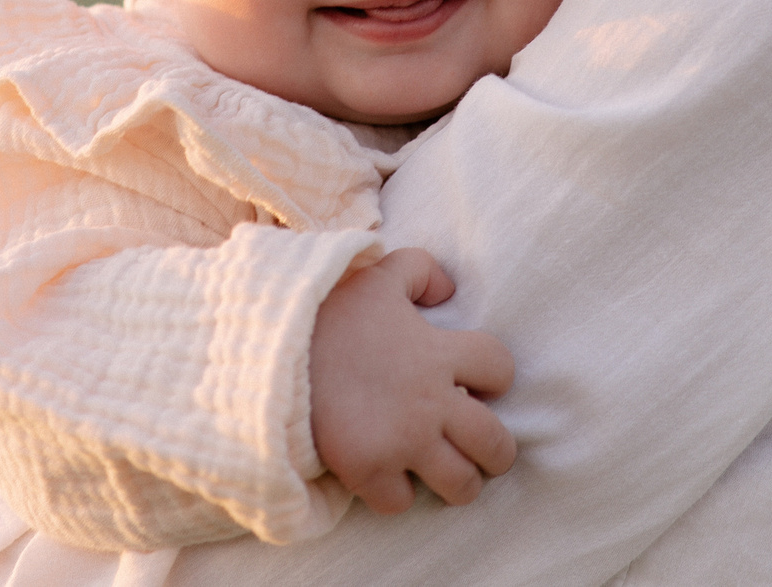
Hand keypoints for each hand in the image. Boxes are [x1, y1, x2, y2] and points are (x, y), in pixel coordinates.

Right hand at [309, 247, 516, 514]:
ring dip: (458, 480)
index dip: (494, 376)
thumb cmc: (327, 310)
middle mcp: (430, 402)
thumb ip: (420, 270)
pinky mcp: (366, 470)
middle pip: (496, 444)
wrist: (270, 347)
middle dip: (496, 451)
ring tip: (446, 472)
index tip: (477, 382)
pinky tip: (390, 476)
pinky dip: (398, 494)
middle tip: (481, 448)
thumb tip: (448, 291)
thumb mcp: (376, 274)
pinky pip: (402, 502)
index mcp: (438, 352)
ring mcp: (401, 441)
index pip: (501, 369)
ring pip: (461, 485)